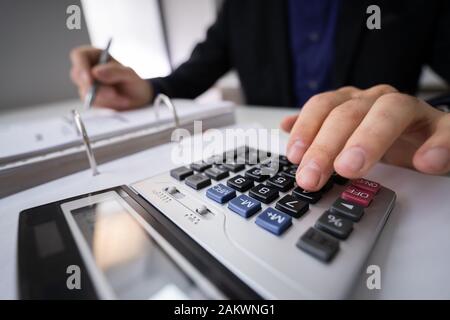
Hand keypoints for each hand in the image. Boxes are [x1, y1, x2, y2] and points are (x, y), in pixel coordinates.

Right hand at [70, 45, 152, 109]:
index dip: (81, 66)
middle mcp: (88, 69)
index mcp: (95, 56)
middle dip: (94, 87)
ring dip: (105, 97)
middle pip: (77, 75)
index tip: (90, 80)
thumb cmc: (133, 82)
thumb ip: (115, 71)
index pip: (79, 56)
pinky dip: (106, 104)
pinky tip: (117, 101)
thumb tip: (95, 71)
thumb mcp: (130, 74)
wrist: (138, 100)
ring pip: (84, 92)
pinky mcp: (89, 99)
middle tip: (113, 93)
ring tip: (121, 96)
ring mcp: (86, 85)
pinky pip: (92, 102)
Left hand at [281, 85, 449, 190]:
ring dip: (368, 139)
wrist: (428, 142)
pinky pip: (444, 130)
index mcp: (353, 103)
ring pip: (391, 112)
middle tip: (312, 176)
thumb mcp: (346, 137)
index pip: (324, 107)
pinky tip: (424, 163)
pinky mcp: (442, 128)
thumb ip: (318, 132)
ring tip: (350, 167)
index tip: (295, 156)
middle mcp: (378, 101)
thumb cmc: (384, 140)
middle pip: (349, 113)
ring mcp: (412, 112)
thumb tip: (285, 126)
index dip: (306, 128)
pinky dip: (437, 145)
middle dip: (326, 145)